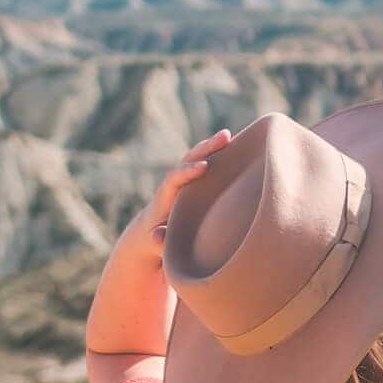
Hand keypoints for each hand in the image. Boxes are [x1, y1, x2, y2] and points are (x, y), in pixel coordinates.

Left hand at [145, 131, 232, 245]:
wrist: (147, 236)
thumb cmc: (155, 244)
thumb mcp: (155, 246)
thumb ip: (158, 241)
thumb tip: (156, 235)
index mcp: (164, 200)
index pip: (174, 180)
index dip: (187, 171)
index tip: (204, 166)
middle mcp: (173, 186)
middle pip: (186, 161)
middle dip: (204, 149)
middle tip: (225, 136)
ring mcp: (183, 183)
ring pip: (196, 160)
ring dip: (211, 148)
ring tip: (228, 136)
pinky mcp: (192, 185)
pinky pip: (204, 166)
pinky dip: (216, 157)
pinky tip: (235, 149)